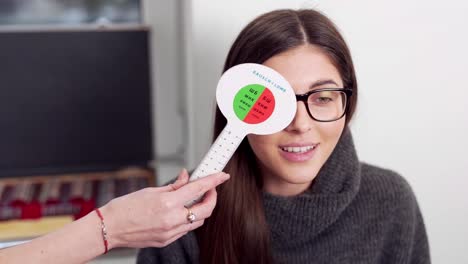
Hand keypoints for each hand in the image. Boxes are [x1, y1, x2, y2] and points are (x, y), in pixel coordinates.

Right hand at [99, 169, 229, 247]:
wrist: (109, 228)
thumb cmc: (125, 207)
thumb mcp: (150, 190)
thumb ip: (173, 185)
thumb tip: (186, 177)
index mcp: (167, 203)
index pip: (198, 189)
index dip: (213, 181)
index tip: (221, 176)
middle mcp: (171, 220)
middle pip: (206, 210)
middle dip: (212, 198)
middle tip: (210, 189)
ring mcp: (170, 233)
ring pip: (197, 221)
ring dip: (200, 209)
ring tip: (194, 199)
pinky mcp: (166, 241)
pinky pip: (186, 230)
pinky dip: (188, 219)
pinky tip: (181, 211)